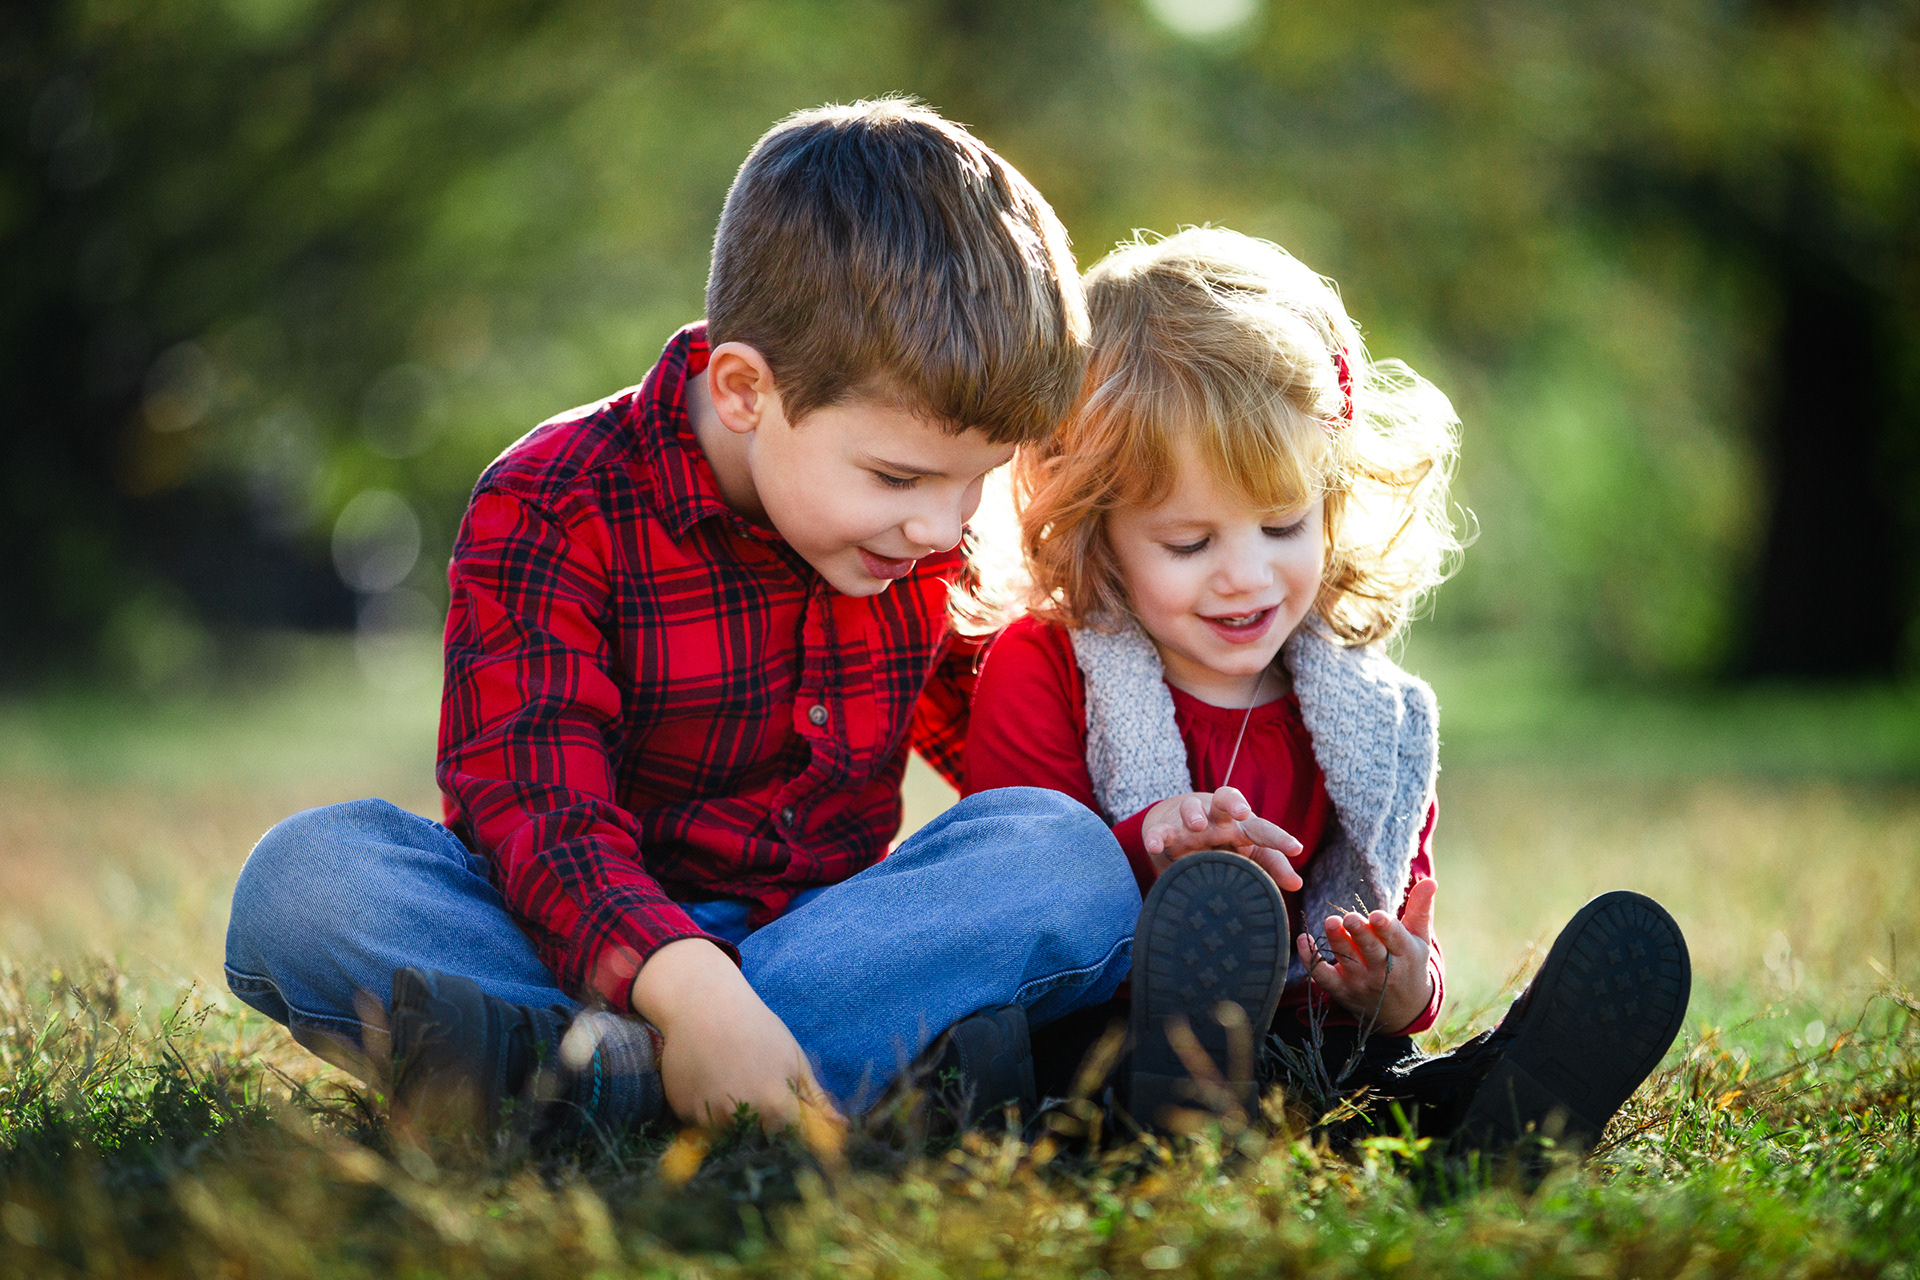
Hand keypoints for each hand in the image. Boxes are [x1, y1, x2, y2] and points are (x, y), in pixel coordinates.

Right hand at [630, 938, 841, 1130]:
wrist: (703, 1005)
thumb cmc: (757, 1028)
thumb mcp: (794, 1058)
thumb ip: (816, 1098)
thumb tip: (843, 1129)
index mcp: (774, 1102)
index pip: (792, 1140)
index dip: (793, 1130)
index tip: (789, 1116)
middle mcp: (741, 1114)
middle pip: (761, 1142)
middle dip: (765, 1128)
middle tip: (757, 1092)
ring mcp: (709, 1115)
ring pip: (730, 1136)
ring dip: (736, 1121)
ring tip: (734, 1082)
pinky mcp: (683, 1112)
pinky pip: (703, 1126)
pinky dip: (709, 1112)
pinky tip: (712, 1081)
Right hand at [1140, 786, 1303, 891]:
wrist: (1174, 825)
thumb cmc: (1219, 841)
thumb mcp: (1245, 853)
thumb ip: (1270, 866)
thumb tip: (1297, 884)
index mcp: (1239, 825)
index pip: (1262, 828)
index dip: (1279, 838)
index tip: (1296, 848)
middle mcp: (1215, 818)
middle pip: (1226, 800)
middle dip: (1234, 803)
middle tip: (1243, 813)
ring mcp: (1187, 821)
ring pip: (1191, 808)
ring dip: (1194, 814)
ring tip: (1197, 826)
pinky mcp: (1163, 829)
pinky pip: (1159, 830)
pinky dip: (1156, 835)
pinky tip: (1154, 845)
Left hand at [1298, 877, 1436, 1033]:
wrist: (1402, 1011)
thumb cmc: (1410, 964)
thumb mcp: (1420, 939)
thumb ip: (1420, 909)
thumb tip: (1430, 881)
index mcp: (1405, 954)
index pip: (1396, 939)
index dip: (1386, 928)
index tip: (1377, 916)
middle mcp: (1382, 970)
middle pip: (1370, 950)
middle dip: (1359, 934)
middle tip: (1349, 917)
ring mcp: (1360, 982)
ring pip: (1346, 960)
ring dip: (1336, 941)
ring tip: (1329, 922)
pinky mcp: (1340, 990)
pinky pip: (1322, 976)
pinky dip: (1310, 959)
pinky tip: (1304, 938)